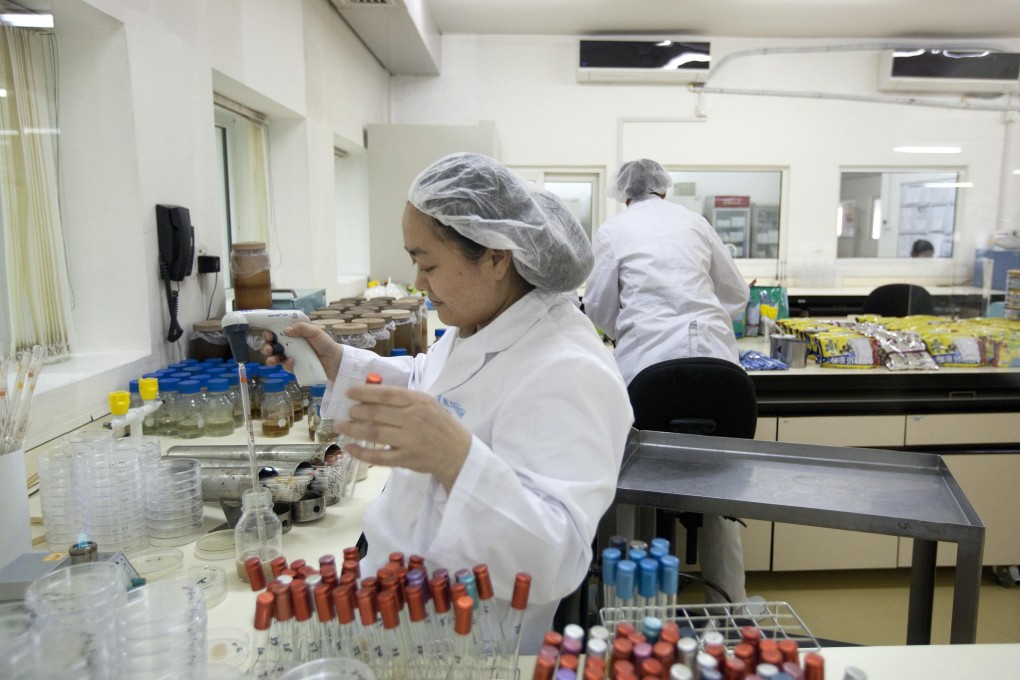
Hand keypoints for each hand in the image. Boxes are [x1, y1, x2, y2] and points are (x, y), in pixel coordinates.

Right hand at [261, 321, 342, 381]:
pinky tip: (292, 362)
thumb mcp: (315, 332)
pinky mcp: (294, 367)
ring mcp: (290, 356)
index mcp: (293, 333)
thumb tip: (285, 330)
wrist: (334, 360)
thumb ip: (302, 328)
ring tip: (271, 360)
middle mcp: (289, 344)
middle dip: (266, 346)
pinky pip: (285, 366)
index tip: (268, 334)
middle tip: (268, 348)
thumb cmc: (325, 343)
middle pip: (272, 344)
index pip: (277, 331)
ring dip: (270, 358)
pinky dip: (286, 364)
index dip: (269, 332)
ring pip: (275, 356)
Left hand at [337, 383, 471, 492]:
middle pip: (376, 413)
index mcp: (418, 401)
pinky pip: (378, 456)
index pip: (385, 394)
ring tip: (340, 426)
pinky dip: (361, 453)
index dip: (364, 392)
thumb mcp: (427, 404)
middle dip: (356, 411)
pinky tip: (349, 448)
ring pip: (374, 433)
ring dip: (353, 429)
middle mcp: (413, 419)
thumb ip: (403, 399)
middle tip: (346, 411)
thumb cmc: (440, 424)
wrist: (457, 452)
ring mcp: (408, 440)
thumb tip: (373, 394)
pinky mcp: (405, 459)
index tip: (349, 392)